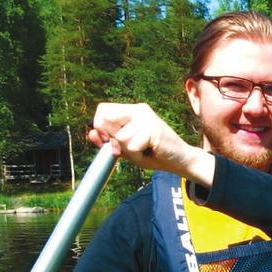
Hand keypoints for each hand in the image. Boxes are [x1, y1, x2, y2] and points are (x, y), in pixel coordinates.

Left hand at [90, 103, 214, 186]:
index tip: (107, 141)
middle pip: (106, 120)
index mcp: (132, 111)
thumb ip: (109, 140)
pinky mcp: (153, 129)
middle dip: (113, 140)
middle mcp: (139, 110)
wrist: (180, 161)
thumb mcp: (126, 148)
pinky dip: (137, 156)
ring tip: (144, 151)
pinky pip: (131, 146)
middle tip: (131, 147)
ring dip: (129, 151)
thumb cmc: (153, 154)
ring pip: (119, 137)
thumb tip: (90, 133)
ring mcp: (147, 118)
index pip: (102, 110)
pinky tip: (150, 153)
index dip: (99, 126)